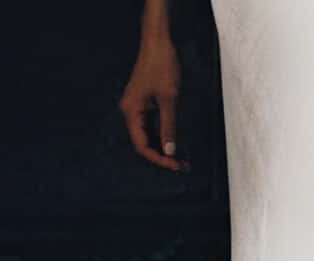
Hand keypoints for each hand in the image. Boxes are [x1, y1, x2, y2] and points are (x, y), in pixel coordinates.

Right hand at [118, 37, 187, 171]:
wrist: (158, 42)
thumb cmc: (161, 65)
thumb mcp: (168, 99)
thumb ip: (169, 126)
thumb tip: (170, 151)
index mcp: (131, 111)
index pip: (141, 145)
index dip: (158, 158)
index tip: (175, 165)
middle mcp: (131, 111)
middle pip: (144, 143)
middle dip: (163, 156)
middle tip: (182, 166)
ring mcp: (138, 107)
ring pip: (149, 135)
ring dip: (164, 148)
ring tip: (182, 160)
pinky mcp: (146, 103)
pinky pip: (152, 126)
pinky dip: (164, 136)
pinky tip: (176, 143)